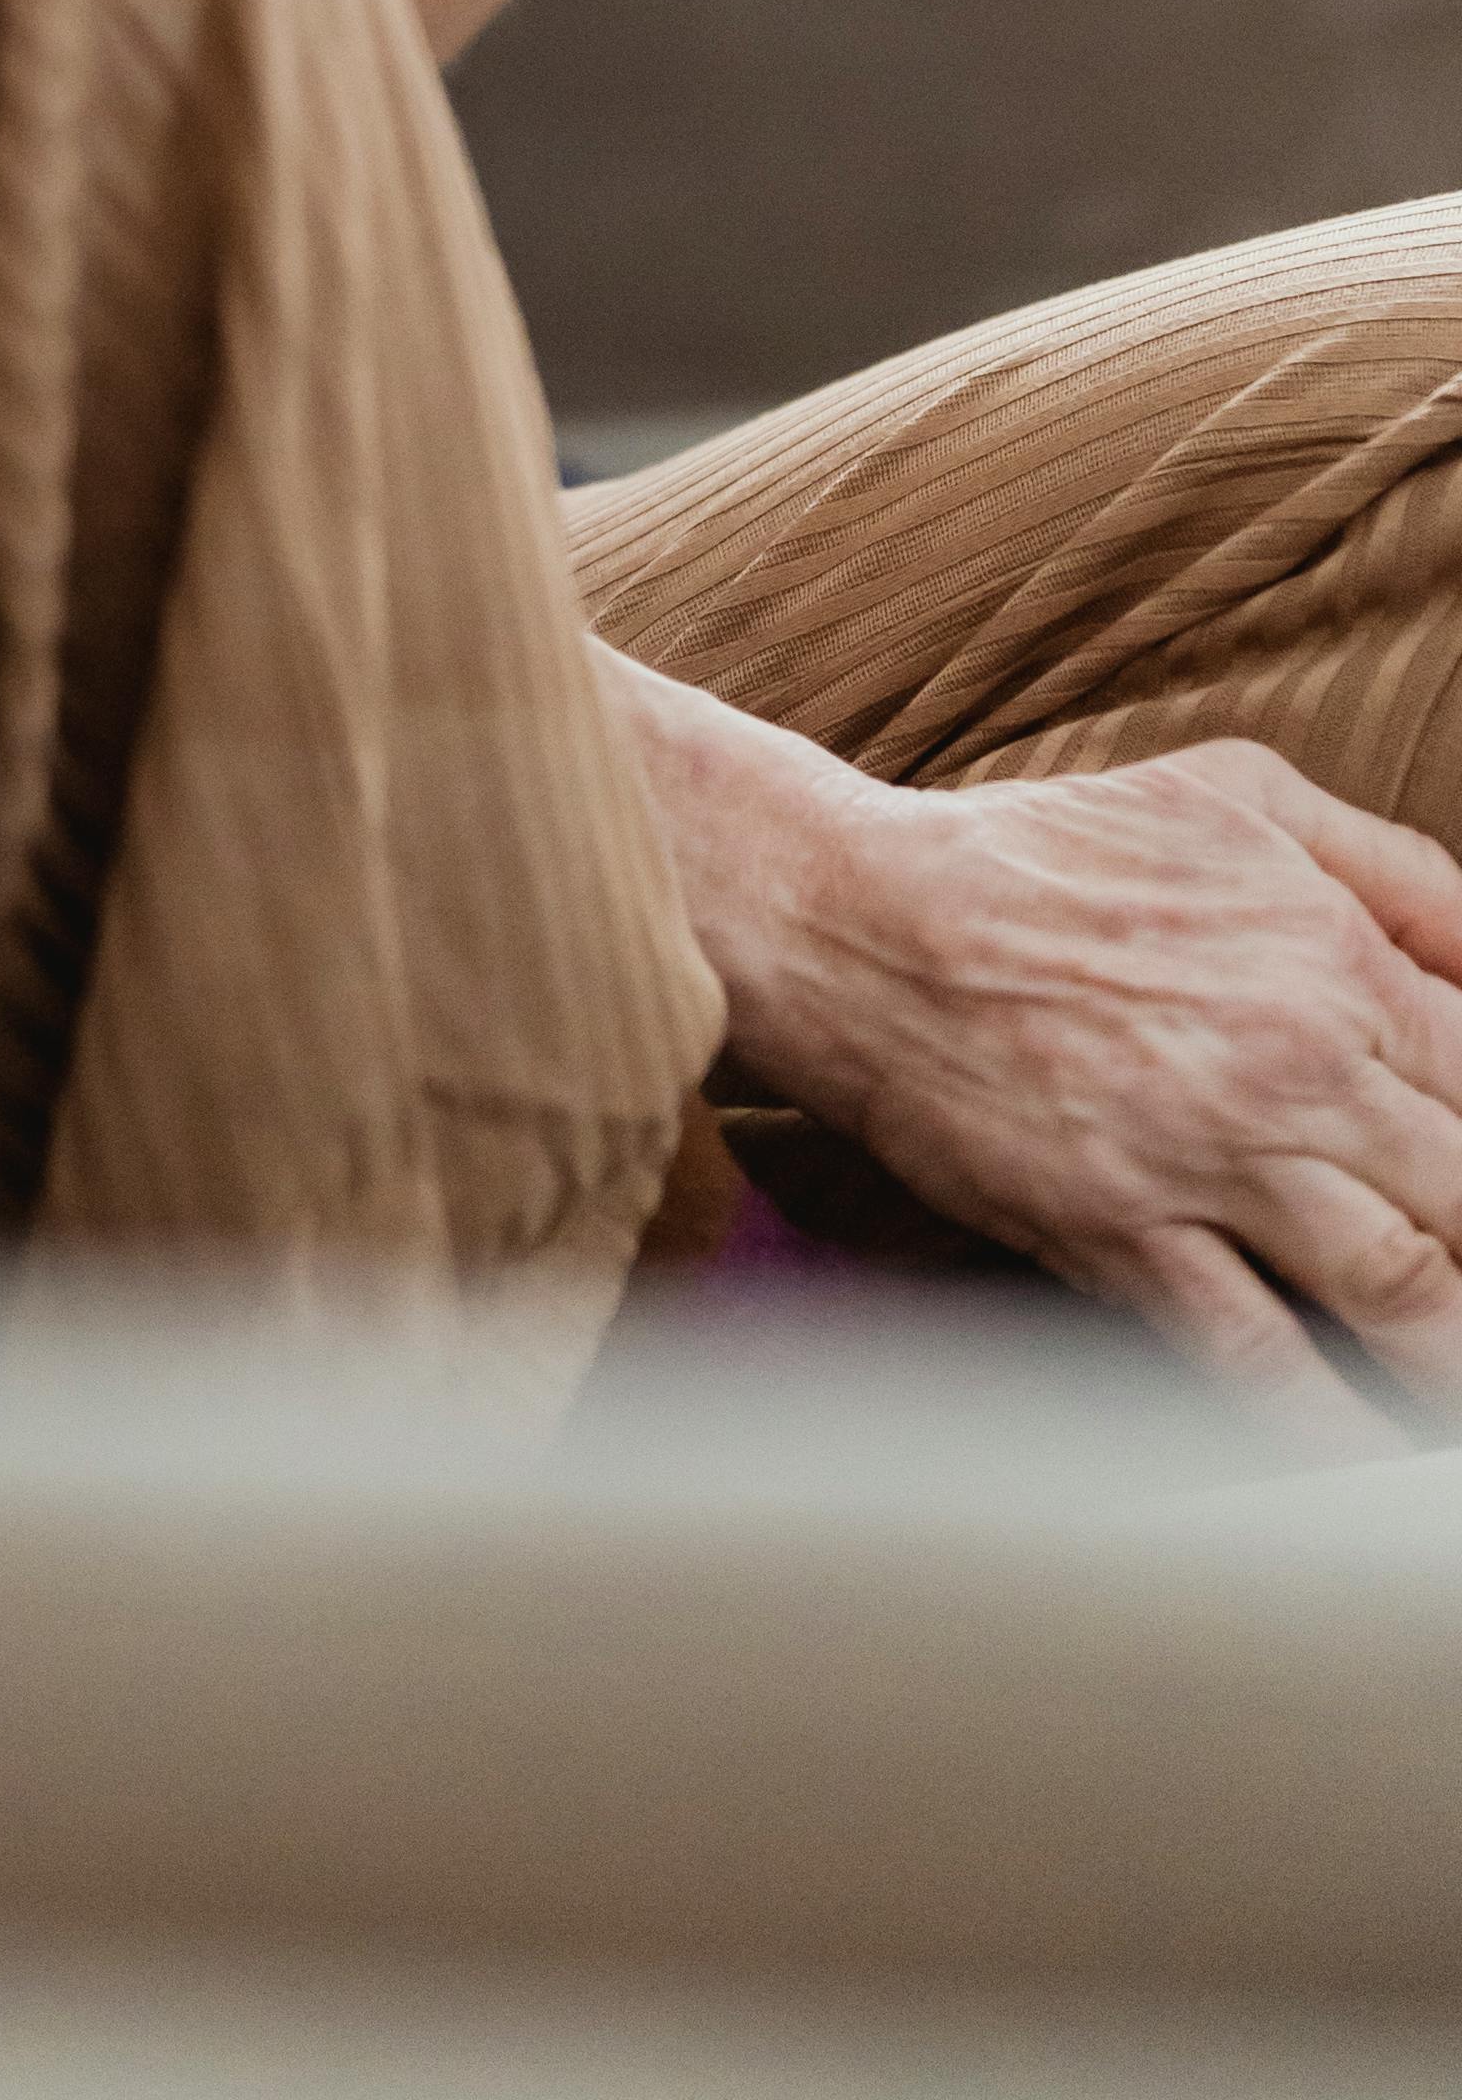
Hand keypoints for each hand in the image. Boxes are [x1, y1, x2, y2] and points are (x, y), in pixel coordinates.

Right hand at [749, 739, 1461, 1439]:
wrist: (857, 919)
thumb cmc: (1043, 853)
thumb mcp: (1234, 796)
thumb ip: (1391, 864)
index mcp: (1336, 959)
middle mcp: (1299, 1066)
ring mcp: (1212, 1159)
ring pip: (1407, 1295)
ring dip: (1452, 1359)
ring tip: (1460, 1397)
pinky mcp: (1126, 1237)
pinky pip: (1263, 1364)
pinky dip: (1334, 1432)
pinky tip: (1372, 1463)